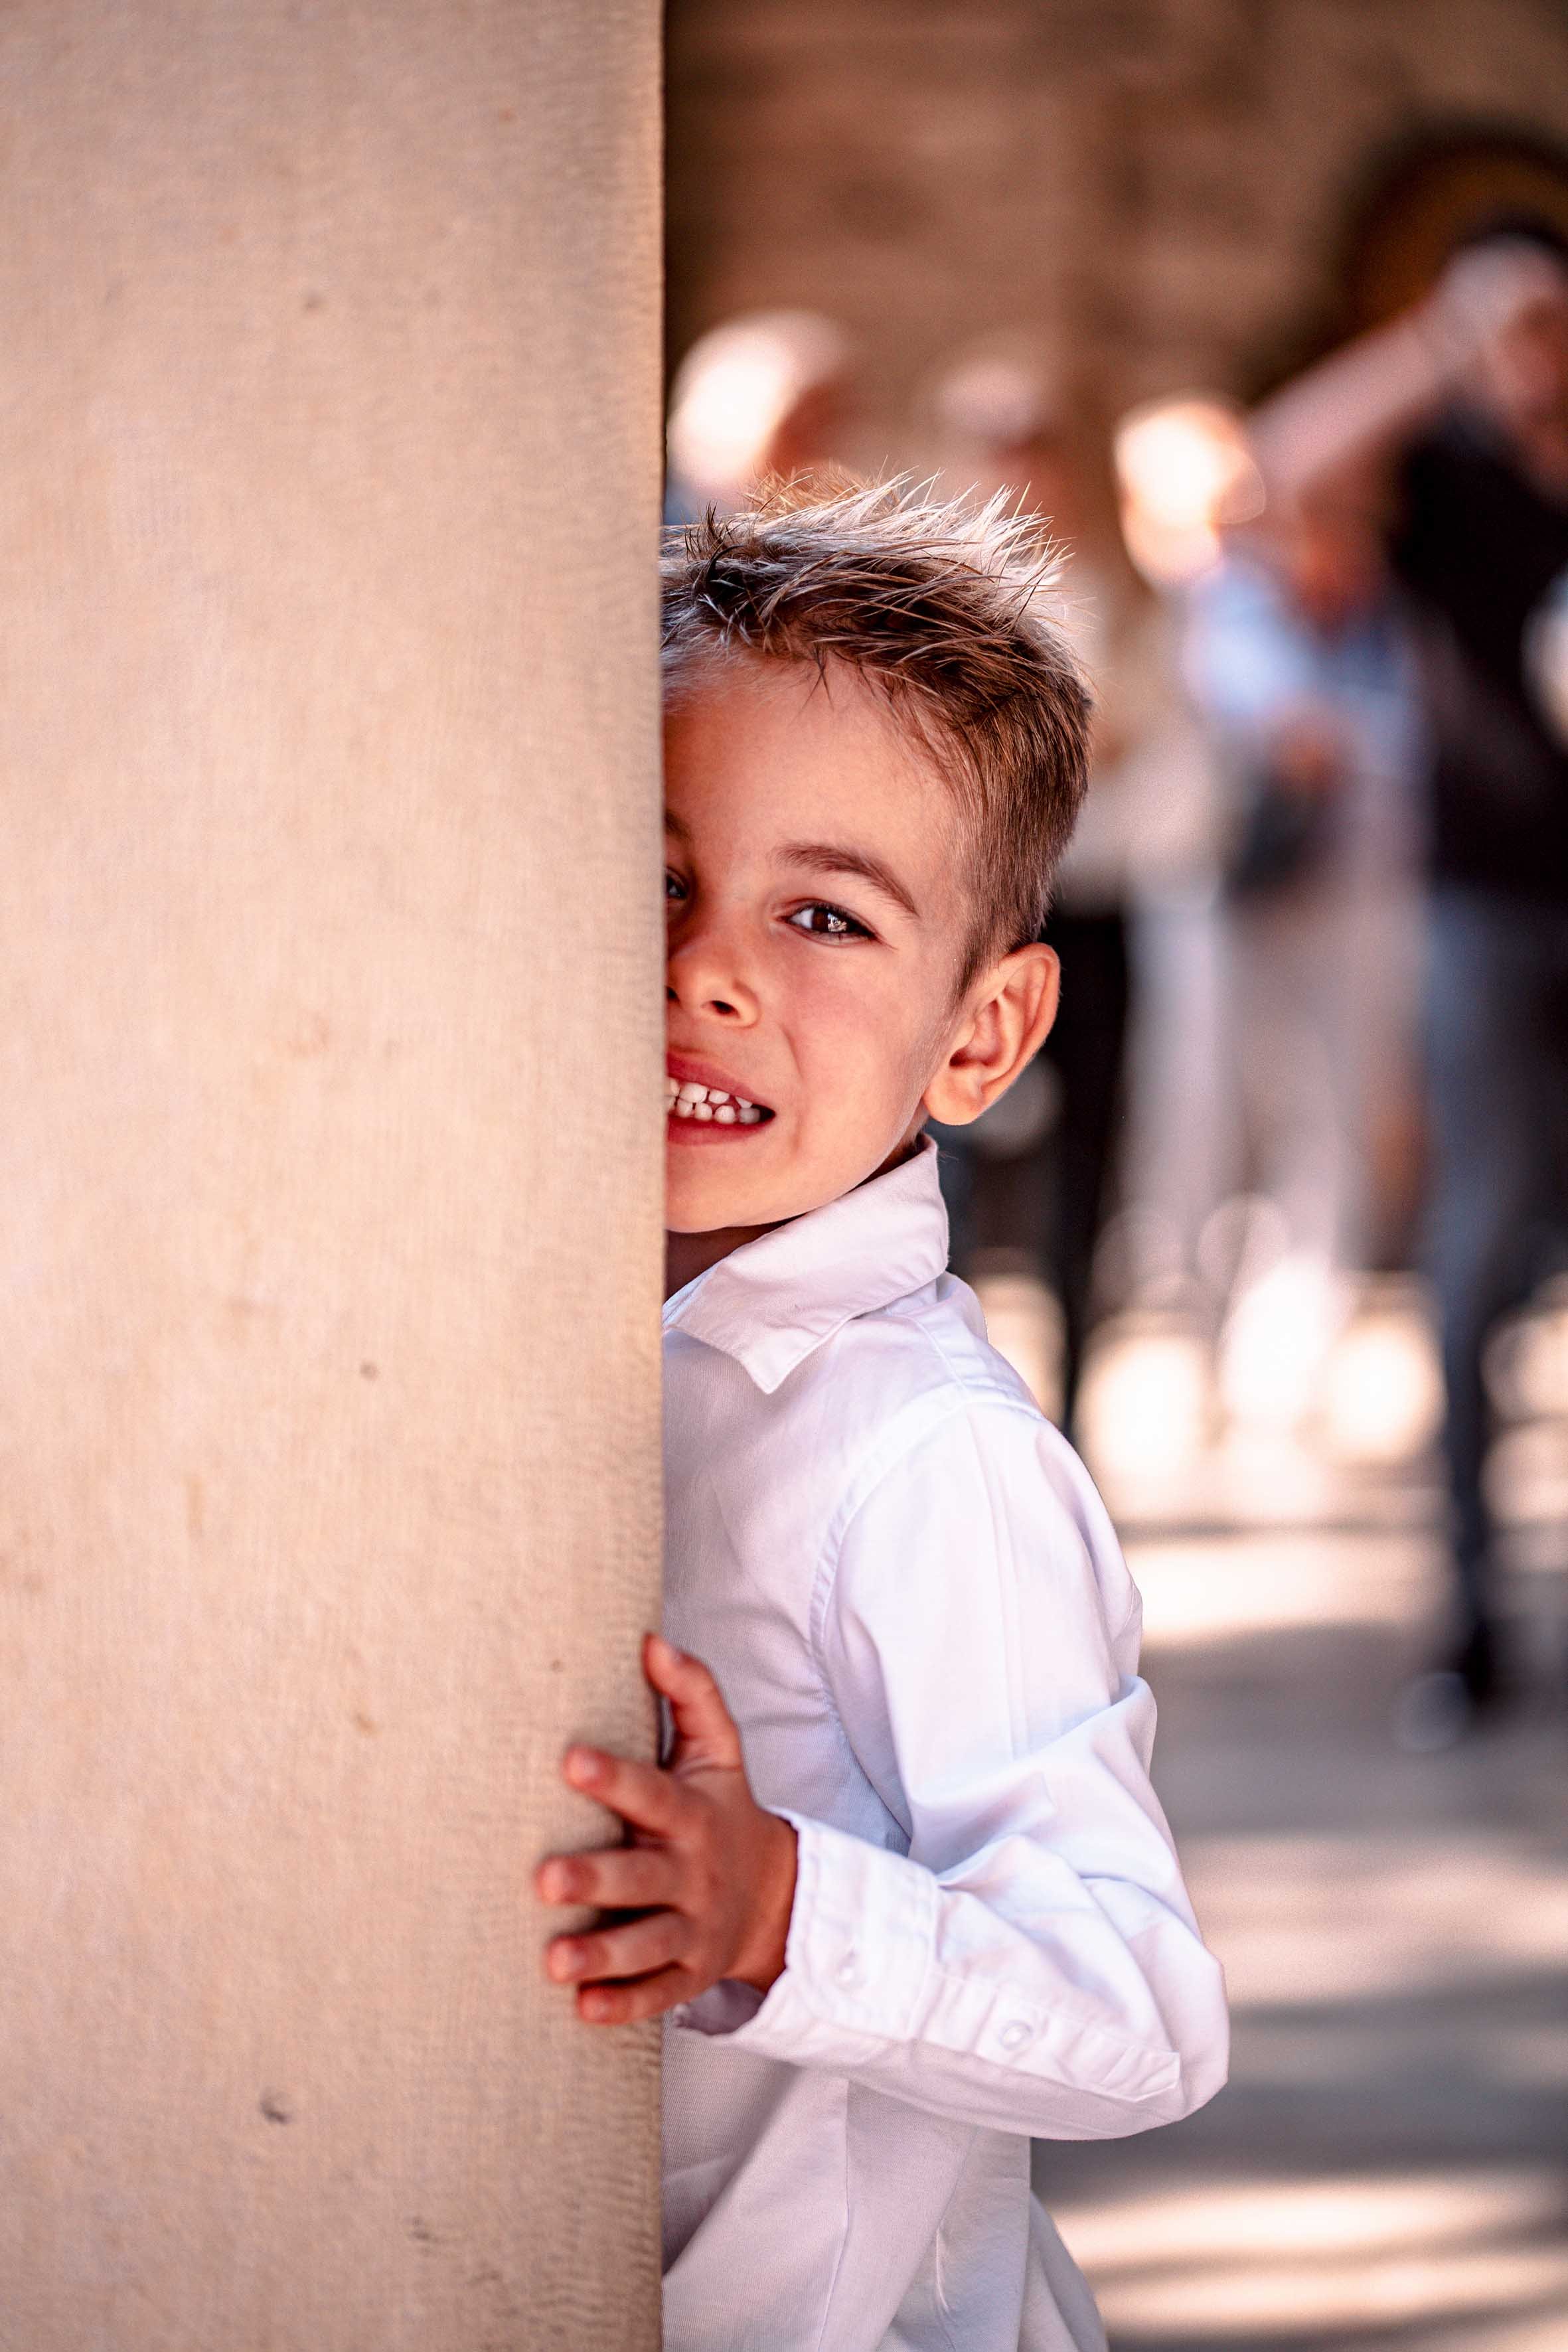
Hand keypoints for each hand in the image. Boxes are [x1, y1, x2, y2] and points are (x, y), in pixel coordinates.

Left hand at [536, 1632, 798, 2025]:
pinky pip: (656, 1996)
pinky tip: (583, 2011)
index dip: (614, 1776)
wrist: (776, 1895)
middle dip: (595, 1879)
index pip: (651, 1791)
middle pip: (642, 1877)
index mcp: (691, 1813)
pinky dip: (623, 2006)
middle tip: (542, 1879)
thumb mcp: (720, 1750)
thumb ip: (692, 1694)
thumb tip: (650, 1639)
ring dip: (601, 1955)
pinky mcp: (688, 1975)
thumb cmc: (722, 1810)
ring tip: (552, 1962)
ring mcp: (692, 1929)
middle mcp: (691, 1873)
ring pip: (646, 1945)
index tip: (569, 1760)